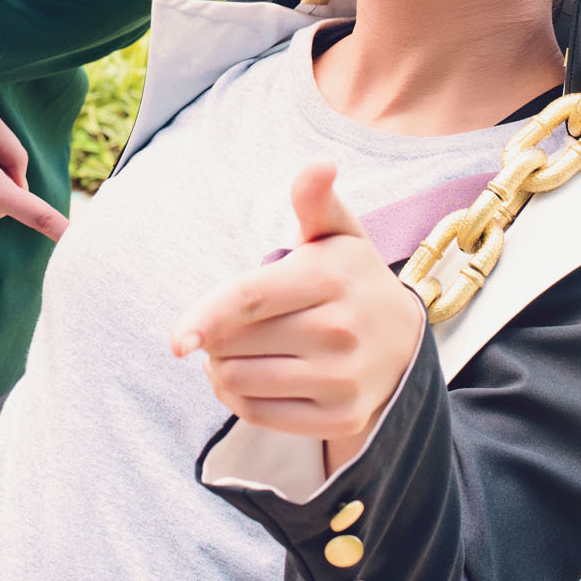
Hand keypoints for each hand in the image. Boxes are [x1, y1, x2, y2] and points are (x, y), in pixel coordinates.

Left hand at [170, 162, 423, 469]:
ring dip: (220, 370)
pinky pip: (260, 414)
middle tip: (225, 327)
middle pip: (237, 343)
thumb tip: (320, 164)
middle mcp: (340, 330)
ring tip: (234, 352)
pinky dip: (239, 399)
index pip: (250, 299)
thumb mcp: (337, 233)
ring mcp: (343, 378)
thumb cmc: (350, 278)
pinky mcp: (341, 416)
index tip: (176, 340)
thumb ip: (315, 200)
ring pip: (242, 382)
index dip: (207, 317)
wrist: (404, 341)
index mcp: (331, 276)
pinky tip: (250, 378)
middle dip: (214, 337)